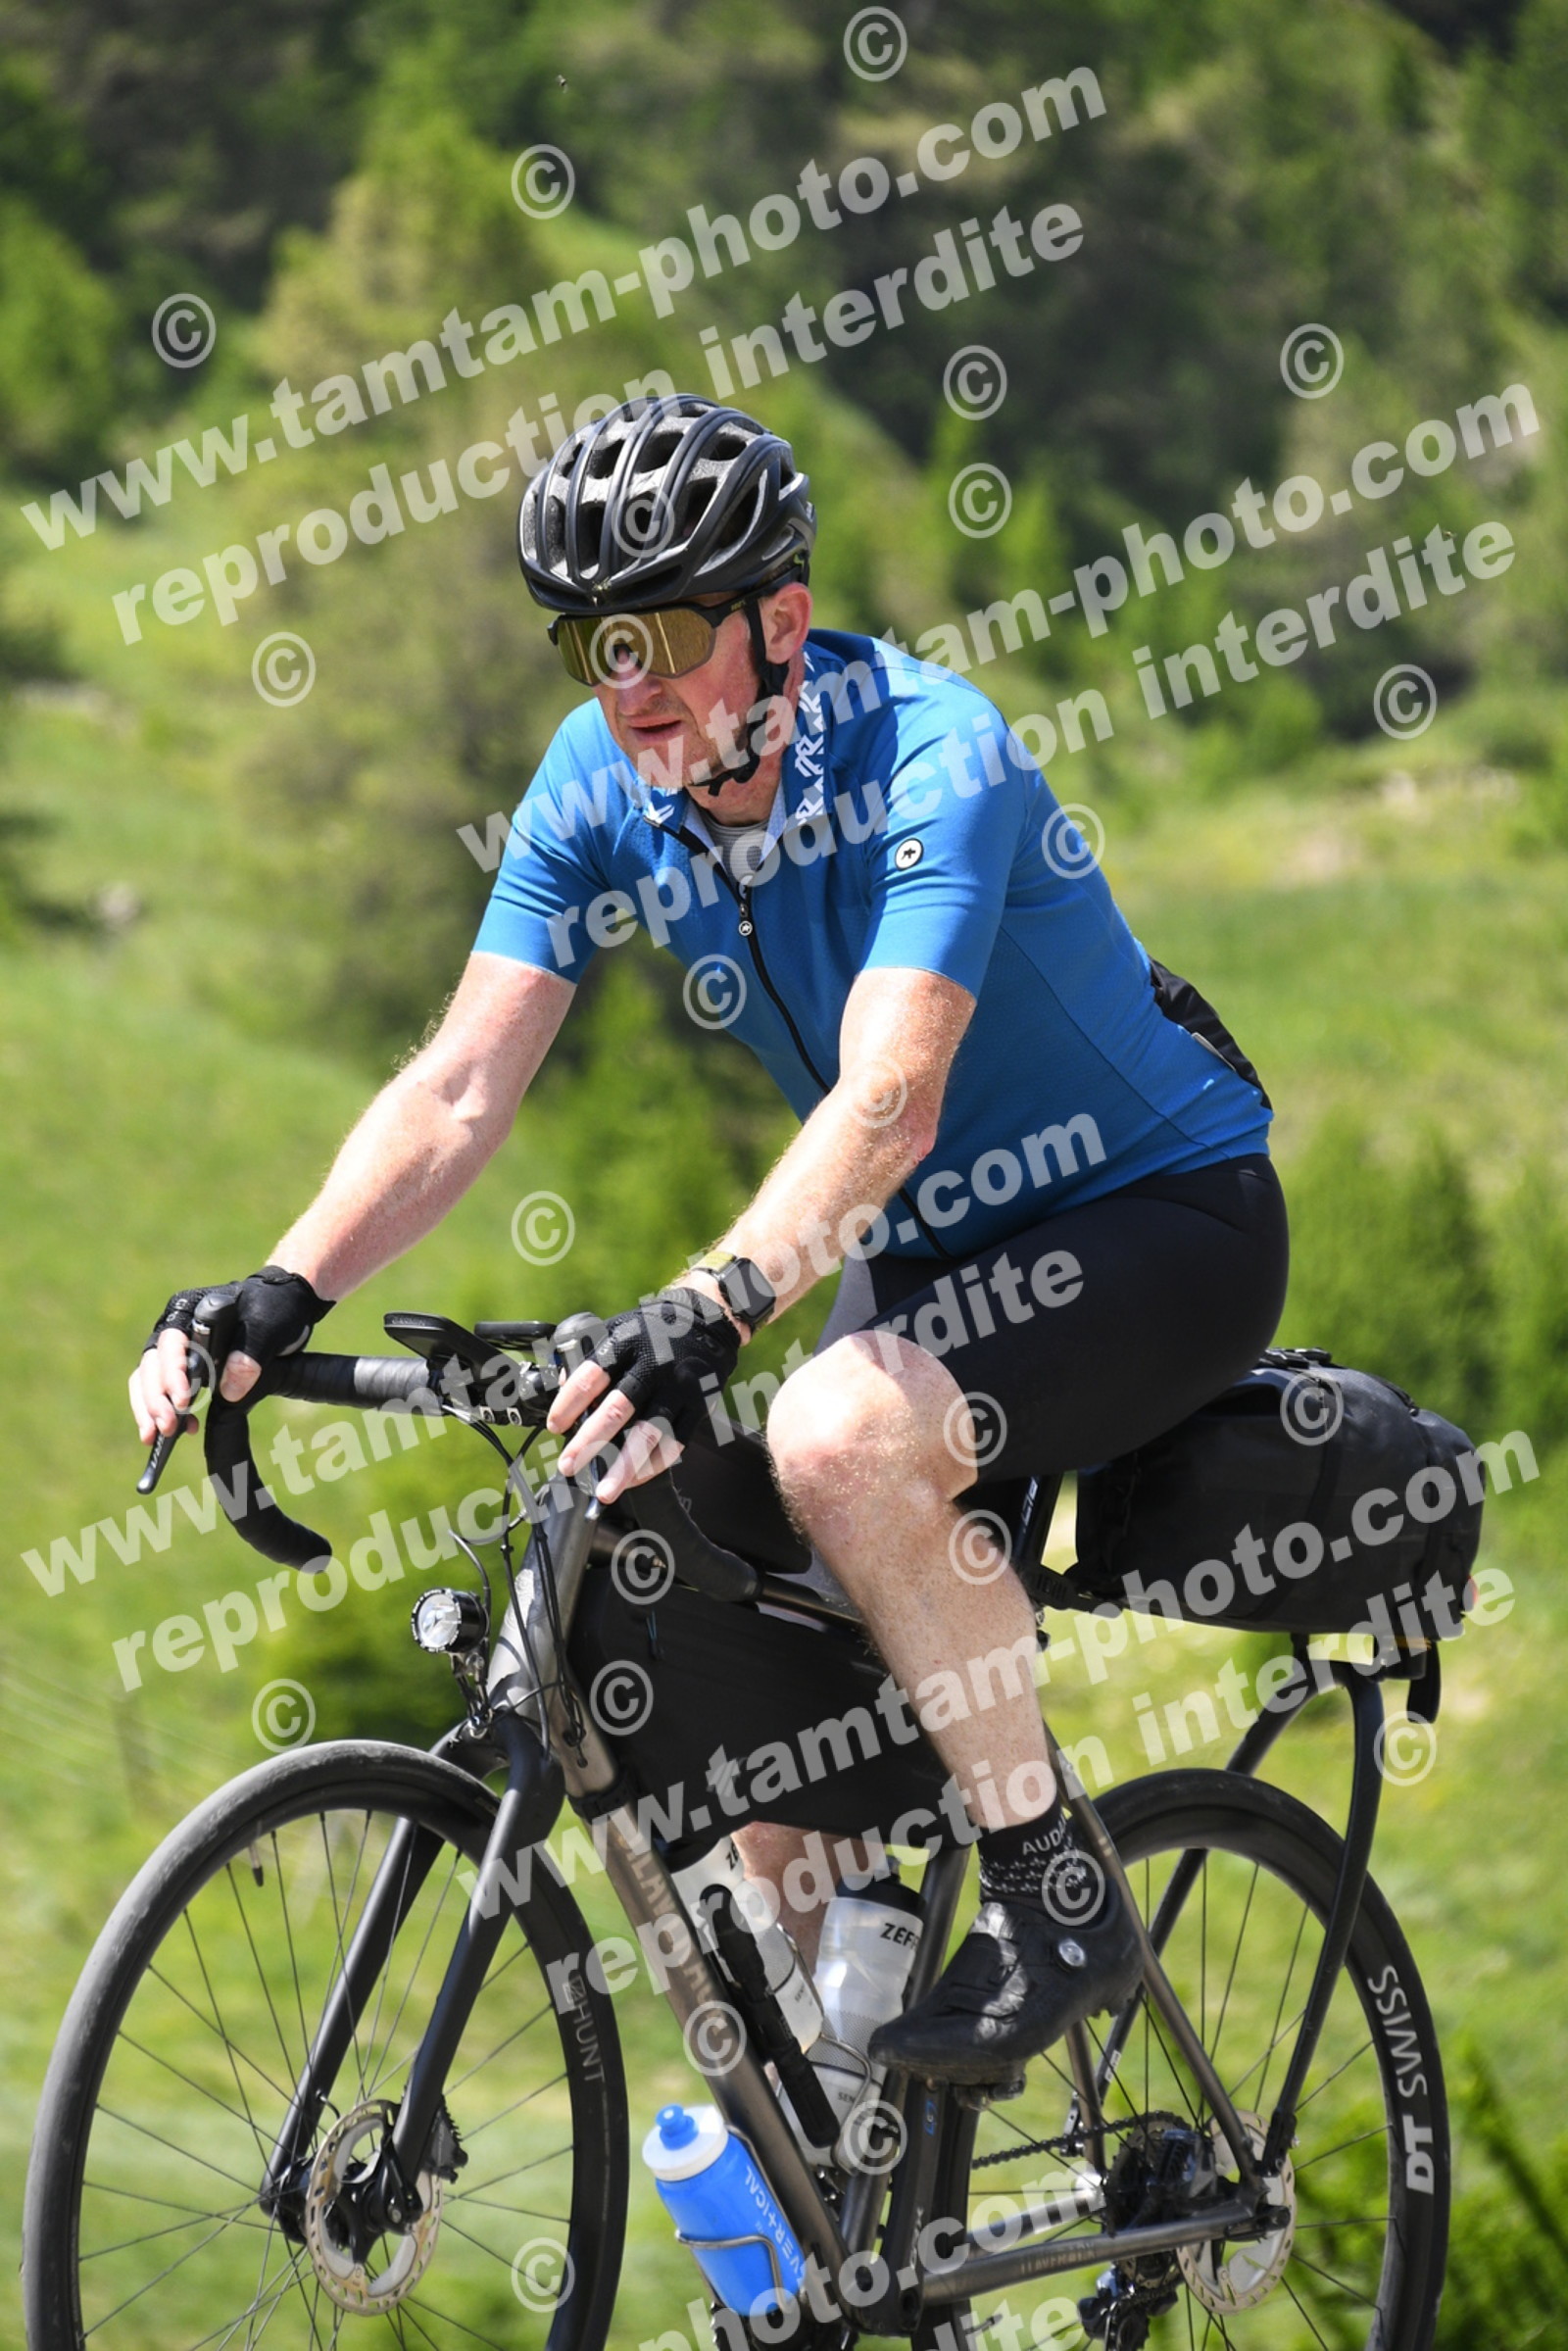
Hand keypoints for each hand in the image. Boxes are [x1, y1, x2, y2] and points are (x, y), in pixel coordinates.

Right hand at [129, 1267, 333, 1445]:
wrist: (284, 1308)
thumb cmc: (274, 1307)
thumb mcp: (269, 1325)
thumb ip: (249, 1353)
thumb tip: (228, 1392)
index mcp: (190, 1310)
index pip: (170, 1342)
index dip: (172, 1372)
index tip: (183, 1399)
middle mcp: (176, 1330)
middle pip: (151, 1365)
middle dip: (156, 1399)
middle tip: (167, 1428)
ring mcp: (176, 1351)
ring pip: (148, 1381)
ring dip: (151, 1410)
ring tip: (157, 1438)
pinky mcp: (183, 1371)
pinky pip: (163, 1393)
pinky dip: (167, 1412)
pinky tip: (183, 1430)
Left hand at [550, 1285, 741, 1503]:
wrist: (707, 1320)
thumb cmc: (654, 1330)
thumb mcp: (618, 1330)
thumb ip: (591, 1358)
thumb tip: (564, 1391)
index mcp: (626, 1343)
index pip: (591, 1377)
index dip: (569, 1404)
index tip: (555, 1427)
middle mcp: (653, 1364)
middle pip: (617, 1409)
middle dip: (589, 1443)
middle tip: (568, 1465)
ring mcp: (678, 1387)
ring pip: (649, 1434)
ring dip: (624, 1467)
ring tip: (605, 1490)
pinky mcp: (699, 1405)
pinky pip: (675, 1443)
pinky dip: (654, 1465)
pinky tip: (636, 1479)